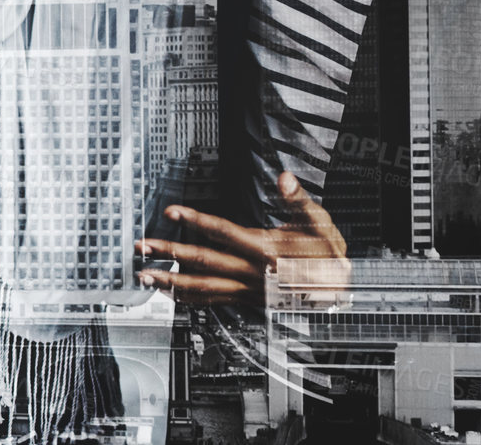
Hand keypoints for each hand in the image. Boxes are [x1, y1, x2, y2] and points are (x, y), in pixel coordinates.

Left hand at [135, 171, 349, 306]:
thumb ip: (299, 201)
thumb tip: (286, 179)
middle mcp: (252, 271)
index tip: (173, 210)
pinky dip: (188, 298)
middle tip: (143, 247)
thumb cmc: (326, 255)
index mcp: (266, 250)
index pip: (223, 231)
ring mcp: (247, 288)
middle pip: (204, 261)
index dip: (196, 219)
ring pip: (204, 287)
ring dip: (171, 281)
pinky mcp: (246, 298)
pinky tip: (169, 292)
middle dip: (170, 253)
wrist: (337, 290)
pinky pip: (213, 300)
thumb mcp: (320, 224)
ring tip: (145, 275)